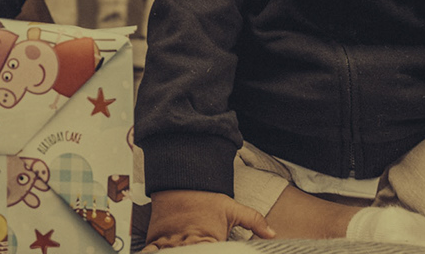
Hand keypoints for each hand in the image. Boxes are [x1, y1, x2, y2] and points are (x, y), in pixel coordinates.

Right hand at [144, 189, 274, 247]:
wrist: (180, 178)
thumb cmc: (207, 196)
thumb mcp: (233, 208)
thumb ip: (254, 222)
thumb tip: (273, 234)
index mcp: (210, 240)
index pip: (213, 253)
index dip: (211, 251)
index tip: (211, 250)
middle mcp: (190, 242)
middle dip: (193, 253)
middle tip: (195, 250)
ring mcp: (171, 240)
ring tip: (177, 253)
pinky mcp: (156, 236)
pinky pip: (151, 251)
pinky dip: (153, 253)